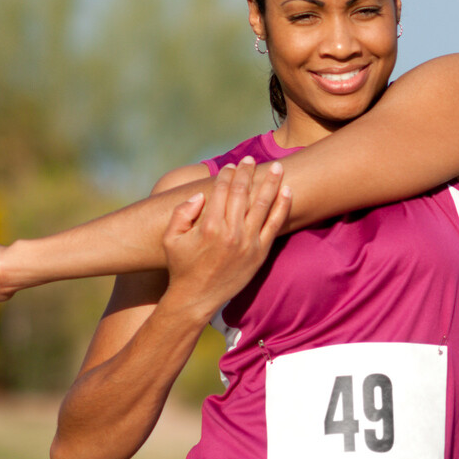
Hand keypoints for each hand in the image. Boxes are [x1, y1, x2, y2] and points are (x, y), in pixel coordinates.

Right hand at [160, 159, 290, 315]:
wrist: (197, 298)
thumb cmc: (181, 267)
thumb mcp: (171, 239)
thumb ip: (181, 213)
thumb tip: (200, 194)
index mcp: (209, 226)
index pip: (222, 191)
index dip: (228, 175)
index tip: (232, 165)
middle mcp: (231, 232)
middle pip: (243, 193)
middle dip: (248, 173)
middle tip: (252, 160)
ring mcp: (249, 242)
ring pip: (263, 204)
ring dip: (271, 182)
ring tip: (278, 167)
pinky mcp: (260, 253)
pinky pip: (275, 225)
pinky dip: (282, 206)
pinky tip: (287, 191)